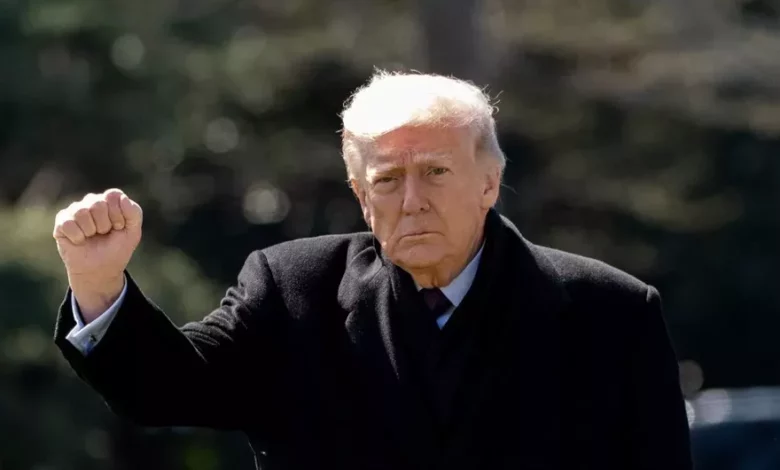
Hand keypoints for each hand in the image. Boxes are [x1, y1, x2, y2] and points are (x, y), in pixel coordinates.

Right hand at [53, 189, 142, 319]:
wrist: (100, 270)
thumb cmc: (117, 249)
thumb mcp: (133, 232)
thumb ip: (134, 213)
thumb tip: (121, 197)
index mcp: (109, 201)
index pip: (112, 195)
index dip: (118, 214)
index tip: (119, 227)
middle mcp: (91, 202)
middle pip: (97, 203)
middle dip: (104, 224)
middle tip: (104, 233)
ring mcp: (75, 211)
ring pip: (81, 212)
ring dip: (90, 231)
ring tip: (92, 237)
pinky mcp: (61, 223)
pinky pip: (68, 224)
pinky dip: (77, 237)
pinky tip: (80, 241)